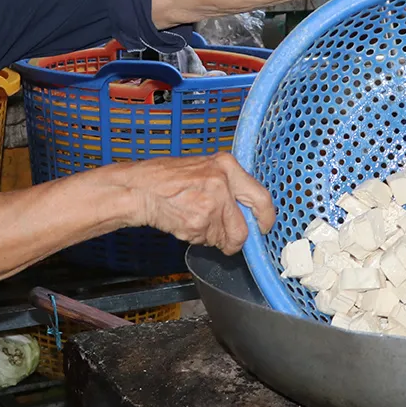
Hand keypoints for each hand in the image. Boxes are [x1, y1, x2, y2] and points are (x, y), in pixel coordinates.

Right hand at [112, 154, 274, 254]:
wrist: (140, 188)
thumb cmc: (166, 178)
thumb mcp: (203, 168)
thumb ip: (227, 184)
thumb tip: (246, 209)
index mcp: (226, 166)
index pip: (261, 197)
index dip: (266, 218)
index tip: (264, 227)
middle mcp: (223, 184)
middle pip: (242, 228)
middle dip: (235, 240)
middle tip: (227, 239)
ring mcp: (211, 205)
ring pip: (223, 238)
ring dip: (211, 237)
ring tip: (193, 219)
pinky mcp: (198, 222)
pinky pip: (206, 241)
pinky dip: (197, 238)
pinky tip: (184, 222)